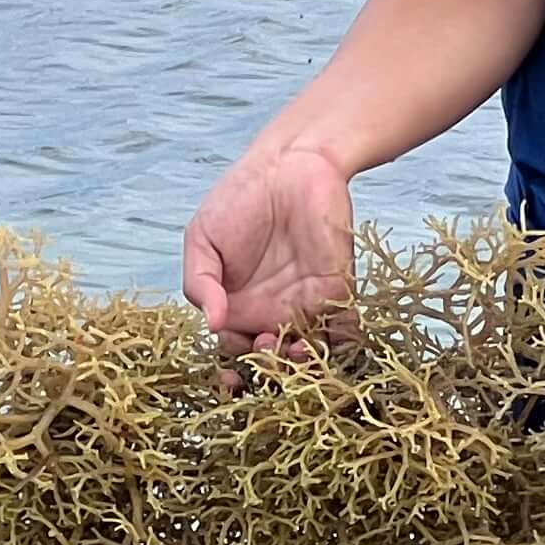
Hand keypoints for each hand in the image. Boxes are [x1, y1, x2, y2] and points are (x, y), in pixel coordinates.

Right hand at [182, 143, 356, 357]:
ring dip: (304, 368)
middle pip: (272, 363)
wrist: (290, 164)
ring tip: (295, 353)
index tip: (229, 381)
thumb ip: (200, 283)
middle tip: (266, 351)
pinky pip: (345, 332)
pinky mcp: (339, 292)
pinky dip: (341, 350)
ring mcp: (306, 306)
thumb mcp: (202, 239)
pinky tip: (326, 347)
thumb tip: (212, 324)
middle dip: (270, 371)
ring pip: (308, 356)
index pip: (233, 354)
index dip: (232, 372)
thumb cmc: (239, 199)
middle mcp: (270, 315)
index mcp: (235, 308)